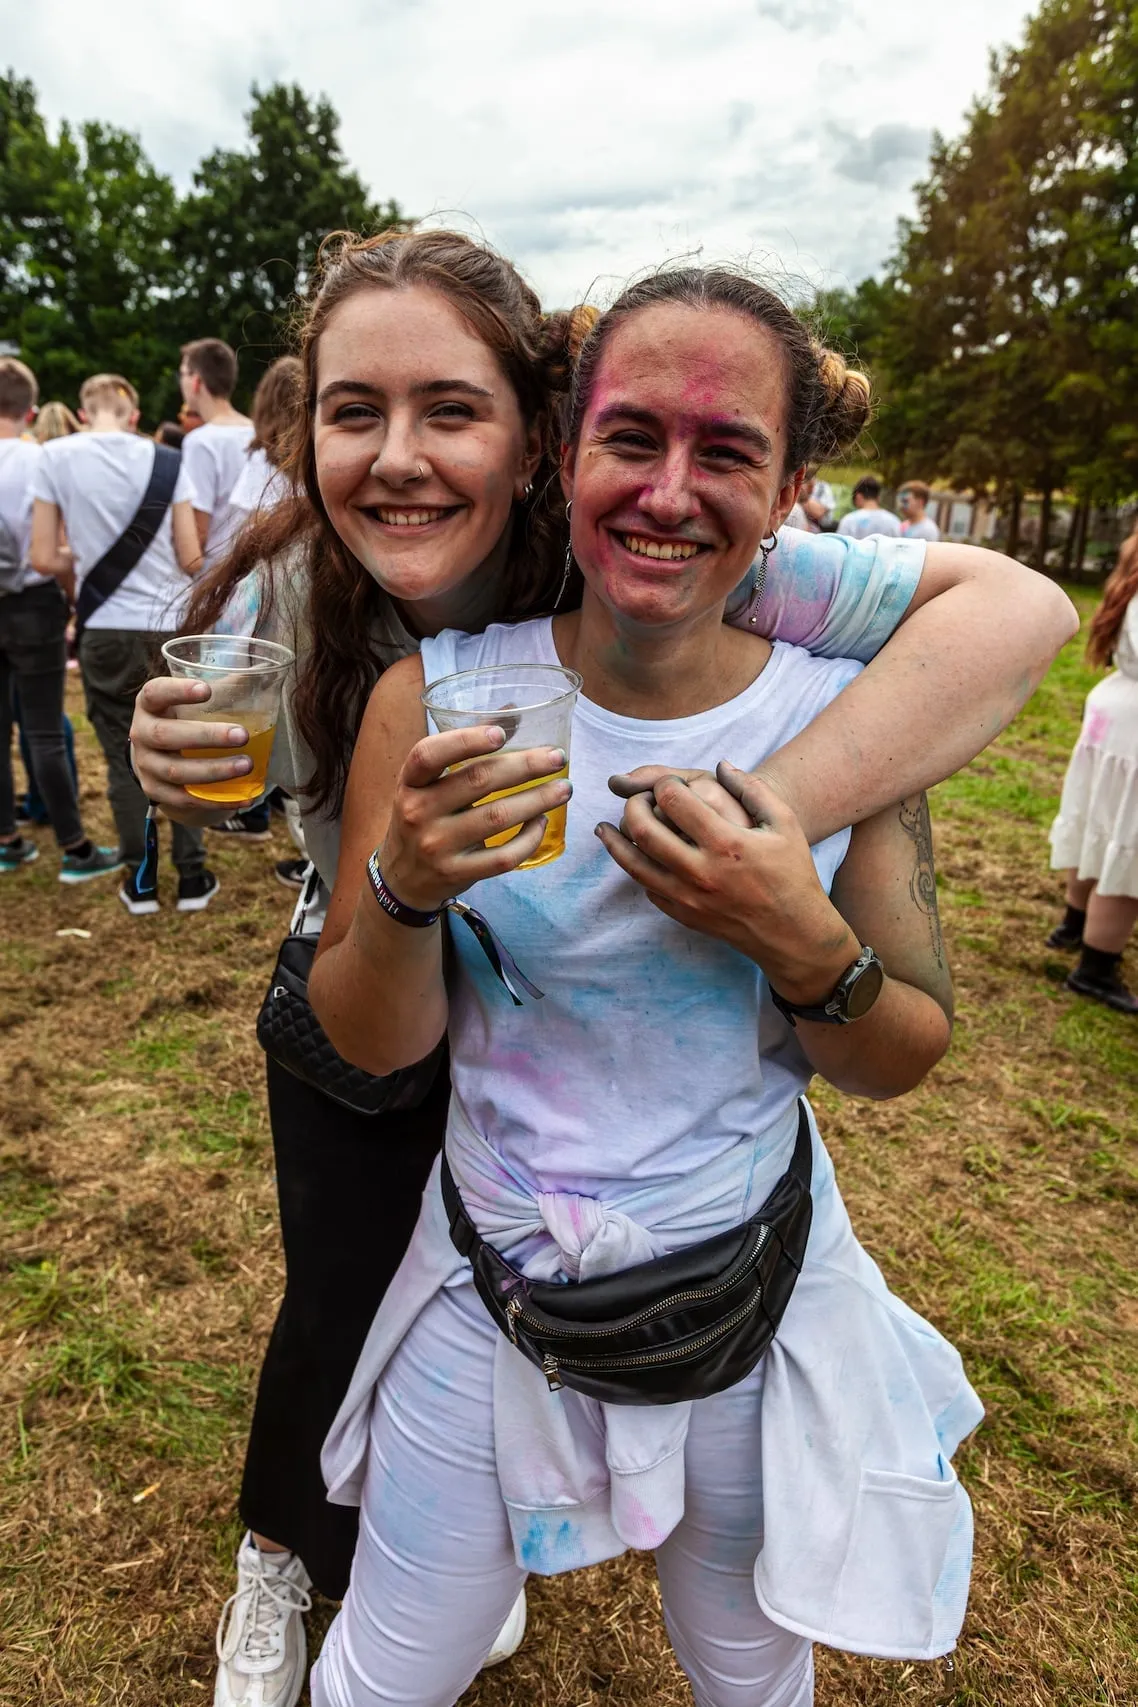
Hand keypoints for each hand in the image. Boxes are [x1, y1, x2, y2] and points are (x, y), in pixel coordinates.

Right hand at [130, 676, 252, 808]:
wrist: (158, 754)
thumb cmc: (184, 718)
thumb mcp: (195, 701)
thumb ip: (224, 688)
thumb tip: (265, 672)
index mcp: (149, 705)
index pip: (154, 693)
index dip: (177, 691)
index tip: (207, 690)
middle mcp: (141, 734)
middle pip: (166, 735)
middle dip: (206, 736)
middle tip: (243, 735)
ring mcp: (146, 765)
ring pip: (176, 771)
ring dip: (214, 770)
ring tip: (247, 765)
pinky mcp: (155, 791)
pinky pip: (185, 799)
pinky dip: (216, 800)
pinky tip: (244, 797)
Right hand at [379, 725, 571, 911]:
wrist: (402, 878)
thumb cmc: (422, 818)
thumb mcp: (428, 785)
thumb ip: (464, 752)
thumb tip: (513, 714)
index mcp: (410, 783)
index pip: (428, 755)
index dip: (465, 741)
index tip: (501, 734)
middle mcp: (418, 812)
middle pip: (478, 781)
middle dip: (525, 766)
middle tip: (557, 757)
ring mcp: (437, 846)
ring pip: (497, 817)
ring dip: (537, 800)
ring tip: (564, 788)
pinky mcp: (457, 873)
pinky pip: (503, 856)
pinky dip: (529, 838)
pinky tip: (541, 822)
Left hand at [596, 762, 858, 1000]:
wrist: (792, 933)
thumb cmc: (792, 873)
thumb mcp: (785, 824)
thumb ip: (753, 789)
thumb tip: (721, 765)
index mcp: (727, 843)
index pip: (675, 800)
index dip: (665, 784)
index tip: (668, 784)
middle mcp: (702, 871)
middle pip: (644, 829)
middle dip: (633, 806)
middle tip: (637, 799)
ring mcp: (688, 897)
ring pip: (634, 864)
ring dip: (615, 841)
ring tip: (606, 827)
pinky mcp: (683, 915)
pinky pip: (647, 887)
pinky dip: (637, 868)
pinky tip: (636, 856)